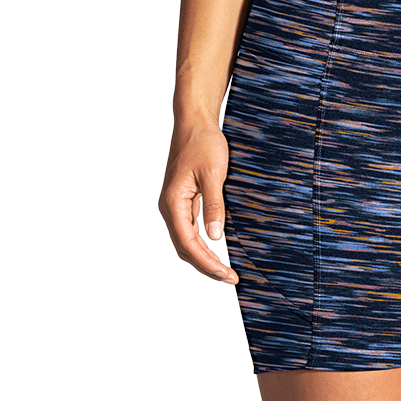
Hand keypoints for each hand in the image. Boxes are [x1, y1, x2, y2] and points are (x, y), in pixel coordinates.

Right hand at [157, 121, 239, 283]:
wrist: (194, 122)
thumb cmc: (203, 143)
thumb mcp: (213, 175)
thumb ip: (214, 206)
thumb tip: (215, 236)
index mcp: (173, 202)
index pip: (188, 243)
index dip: (207, 263)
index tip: (226, 275)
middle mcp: (170, 207)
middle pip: (185, 248)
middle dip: (206, 266)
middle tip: (230, 278)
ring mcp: (175, 206)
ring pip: (186, 242)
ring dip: (203, 259)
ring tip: (224, 271)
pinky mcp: (182, 202)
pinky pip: (189, 231)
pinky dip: (201, 246)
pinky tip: (215, 253)